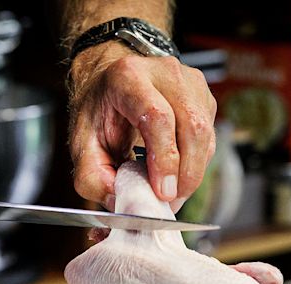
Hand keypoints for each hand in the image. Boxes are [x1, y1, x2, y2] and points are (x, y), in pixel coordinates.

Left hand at [67, 42, 216, 211]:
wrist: (110, 82)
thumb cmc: (98, 111)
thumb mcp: (81, 145)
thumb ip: (93, 178)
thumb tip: (120, 203)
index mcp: (128, 77)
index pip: (158, 118)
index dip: (165, 159)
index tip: (162, 192)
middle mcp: (165, 74)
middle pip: (192, 127)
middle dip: (185, 174)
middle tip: (169, 202)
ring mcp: (190, 83)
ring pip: (205, 136)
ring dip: (192, 173)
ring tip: (171, 194)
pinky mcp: (203, 98)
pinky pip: (209, 139)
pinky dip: (196, 165)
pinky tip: (177, 176)